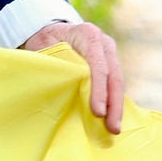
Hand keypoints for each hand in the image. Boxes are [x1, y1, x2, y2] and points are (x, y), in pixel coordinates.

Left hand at [22, 20, 124, 134]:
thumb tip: (59, 89)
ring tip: (114, 129)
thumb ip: (53, 64)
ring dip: (117, 107)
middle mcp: (104, 43)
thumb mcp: (43, 47)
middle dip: (114, 104)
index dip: (99, 90)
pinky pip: (114, 86)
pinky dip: (113, 103)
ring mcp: (110, 54)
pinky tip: (111, 120)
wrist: (54, 31)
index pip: (98, 65)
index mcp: (88, 35)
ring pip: (118, 82)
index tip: (98, 113)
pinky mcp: (110, 65)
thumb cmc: (45, 41)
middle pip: (114, 76)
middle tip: (113, 128)